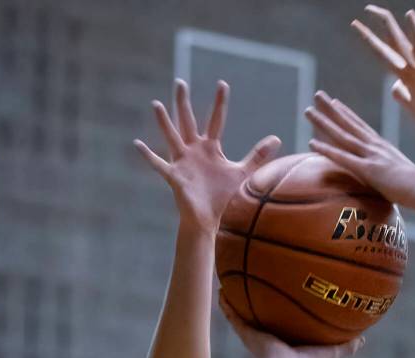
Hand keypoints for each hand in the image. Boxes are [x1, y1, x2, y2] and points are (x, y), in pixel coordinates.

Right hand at [135, 80, 280, 232]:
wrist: (211, 219)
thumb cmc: (224, 196)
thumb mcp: (243, 172)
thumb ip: (257, 155)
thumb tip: (276, 138)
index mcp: (210, 148)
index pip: (216, 120)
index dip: (219, 103)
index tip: (222, 84)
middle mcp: (194, 151)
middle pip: (188, 121)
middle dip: (184, 103)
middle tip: (180, 82)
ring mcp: (182, 162)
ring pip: (172, 137)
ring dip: (164, 122)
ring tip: (157, 104)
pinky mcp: (174, 176)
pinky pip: (158, 164)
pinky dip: (148, 155)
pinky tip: (138, 144)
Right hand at [218, 293, 363, 357]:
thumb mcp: (330, 351)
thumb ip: (346, 346)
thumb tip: (364, 340)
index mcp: (286, 339)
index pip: (283, 322)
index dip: (282, 311)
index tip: (281, 297)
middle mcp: (269, 335)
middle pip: (262, 315)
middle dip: (259, 302)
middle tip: (255, 283)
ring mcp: (255, 334)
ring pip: (244, 313)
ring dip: (238, 299)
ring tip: (231, 282)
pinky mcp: (246, 333)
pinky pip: (233, 316)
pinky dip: (227, 305)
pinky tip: (220, 290)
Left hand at [305, 91, 414, 208]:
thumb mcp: (402, 174)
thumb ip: (391, 172)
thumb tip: (389, 178)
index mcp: (383, 147)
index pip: (362, 126)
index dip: (347, 113)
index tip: (336, 102)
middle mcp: (376, 146)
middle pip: (349, 123)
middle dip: (332, 109)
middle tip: (317, 95)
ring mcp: (371, 156)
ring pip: (342, 135)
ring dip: (324, 123)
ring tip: (308, 111)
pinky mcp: (367, 170)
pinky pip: (342, 158)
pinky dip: (326, 149)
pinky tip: (311, 143)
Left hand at [353, 6, 414, 151]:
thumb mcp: (413, 110)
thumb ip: (402, 96)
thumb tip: (394, 85)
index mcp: (407, 78)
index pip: (385, 53)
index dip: (370, 39)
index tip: (355, 24)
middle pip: (398, 44)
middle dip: (384, 26)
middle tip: (369, 7)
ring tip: (409, 14)